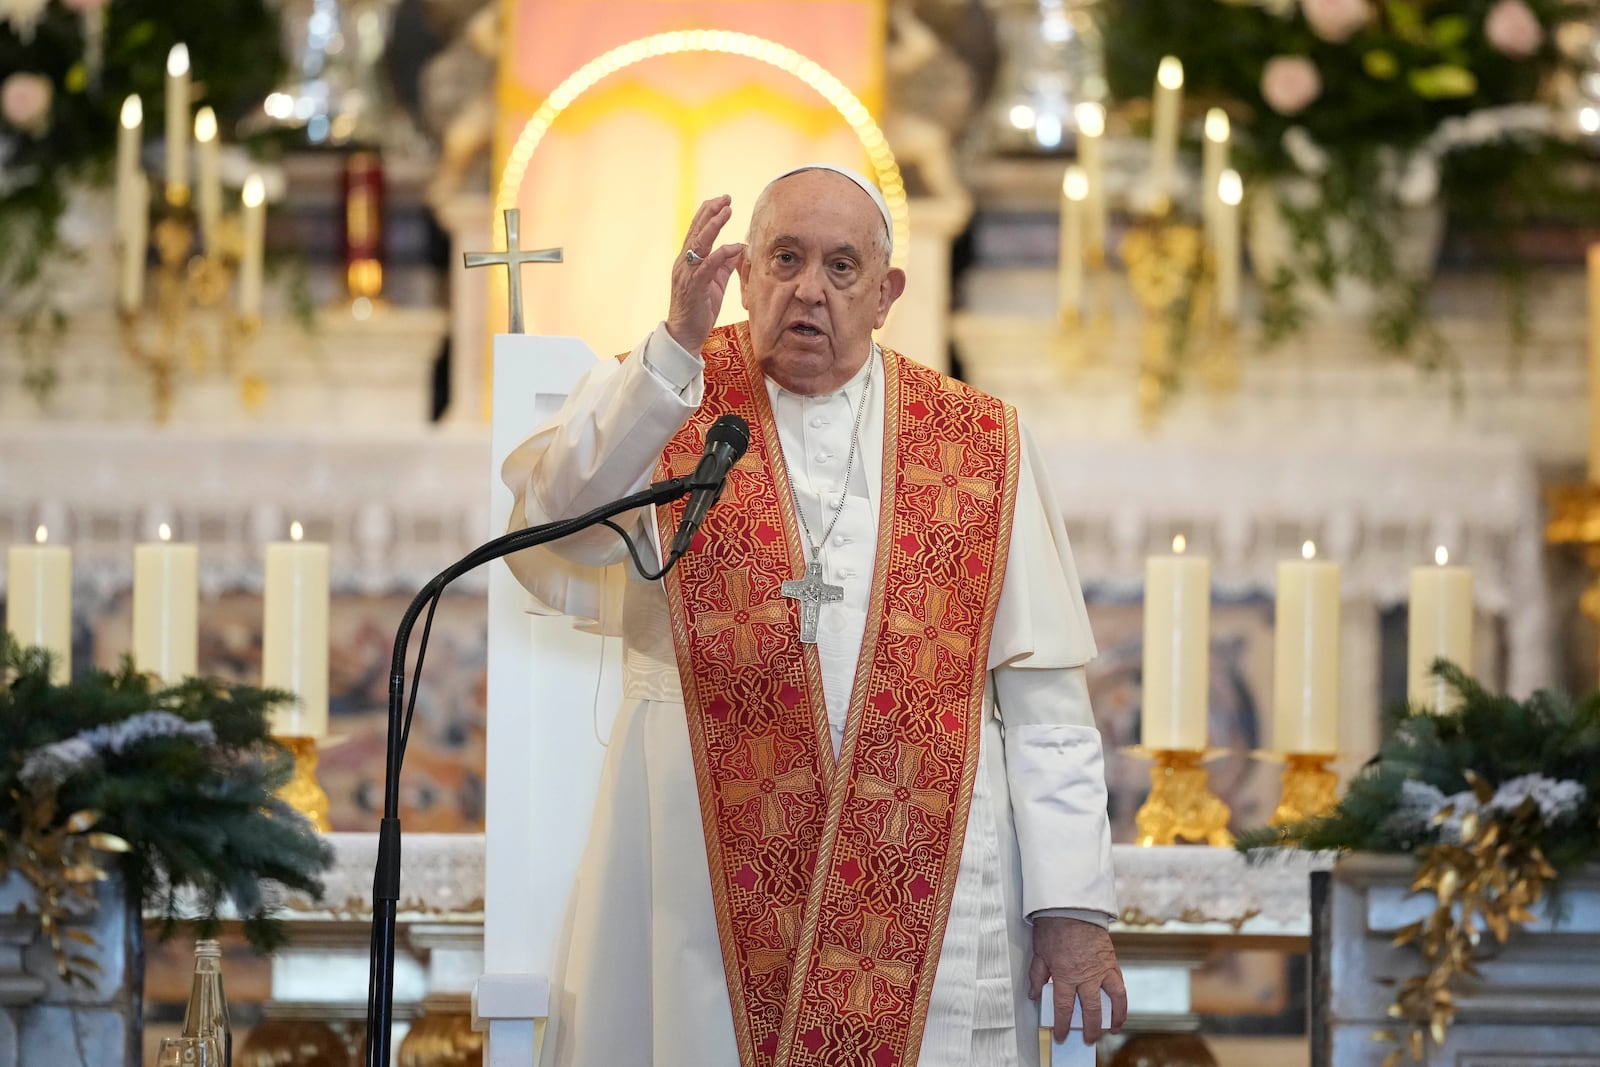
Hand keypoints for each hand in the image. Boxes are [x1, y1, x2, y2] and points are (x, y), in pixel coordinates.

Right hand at [666, 194, 744, 354]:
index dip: (708, 213)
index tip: (722, 200)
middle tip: (726, 198)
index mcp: (687, 260)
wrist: (685, 334)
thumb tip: (737, 247)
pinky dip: (719, 254)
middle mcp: (684, 263)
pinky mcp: (693, 287)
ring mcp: (687, 274)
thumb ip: (724, 264)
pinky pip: (707, 266)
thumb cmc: (700, 309)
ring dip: (713, 226)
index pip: (696, 231)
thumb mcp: (715, 282)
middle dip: (711, 212)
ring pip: (699, 244)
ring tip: (726, 210)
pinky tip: (732, 246)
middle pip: (696, 231)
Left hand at [1028, 916, 1126, 1044]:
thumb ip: (1037, 976)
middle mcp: (1086, 975)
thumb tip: (1035, 994)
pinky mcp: (1111, 961)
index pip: (1064, 1008)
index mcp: (1065, 974)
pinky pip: (1120, 985)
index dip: (1062, 1025)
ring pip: (1111, 1000)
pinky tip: (1120, 1007)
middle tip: (1088, 1039)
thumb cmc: (1054, 926)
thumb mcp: (1039, 952)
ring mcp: (1101, 969)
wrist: (1073, 906)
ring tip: (1112, 1029)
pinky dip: (1121, 1000)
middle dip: (1089, 1028)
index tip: (1062, 1035)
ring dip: (1112, 1018)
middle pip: (1090, 1010)